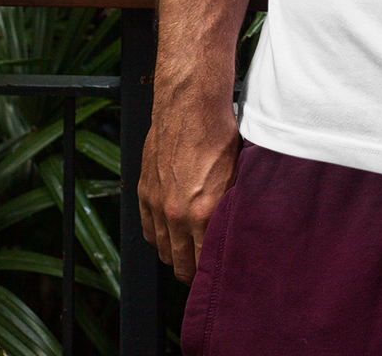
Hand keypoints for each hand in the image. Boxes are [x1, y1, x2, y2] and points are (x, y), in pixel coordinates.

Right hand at [138, 89, 239, 282]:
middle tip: (202, 272)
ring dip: (174, 256)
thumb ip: (232, 209)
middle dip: (192, 273)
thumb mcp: (237, 176)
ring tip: (187, 254)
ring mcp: (156, 204)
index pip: (204, 263)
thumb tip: (236, 230)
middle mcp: (176, 214)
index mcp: (204, 213)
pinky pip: (147, 230)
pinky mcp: (144, 191)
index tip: (219, 276)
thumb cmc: (219, 135)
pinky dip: (158, 238)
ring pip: (162, 250)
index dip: (211, 274)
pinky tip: (169, 236)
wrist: (190, 105)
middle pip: (180, 264)